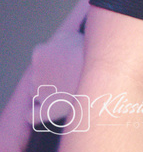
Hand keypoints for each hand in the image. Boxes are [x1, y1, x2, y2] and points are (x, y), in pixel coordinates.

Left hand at [0, 28, 86, 151]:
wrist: (102, 71)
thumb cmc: (90, 51)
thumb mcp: (72, 35)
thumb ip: (59, 40)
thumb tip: (57, 45)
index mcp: (40, 53)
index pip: (40, 59)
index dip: (54, 62)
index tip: (69, 65)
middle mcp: (35, 73)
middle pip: (38, 78)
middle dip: (51, 79)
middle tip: (72, 78)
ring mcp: (40, 92)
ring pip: (37, 94)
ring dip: (49, 94)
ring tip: (70, 92)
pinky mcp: (47, 110)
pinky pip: (31, 116)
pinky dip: (34, 115)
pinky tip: (46, 112)